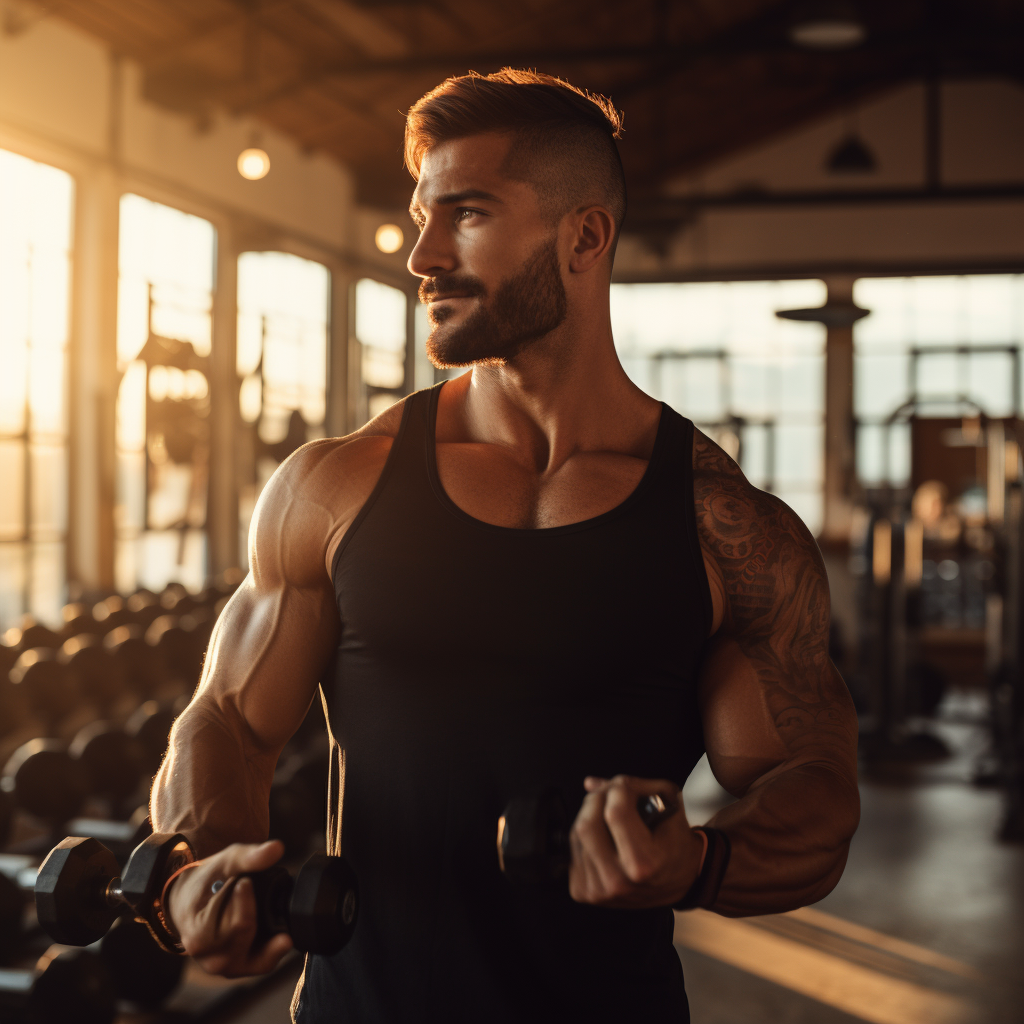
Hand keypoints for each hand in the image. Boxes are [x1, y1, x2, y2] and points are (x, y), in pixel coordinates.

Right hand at [164, 839, 292, 976]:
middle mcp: (211, 960)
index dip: (245, 901)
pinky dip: (273, 948)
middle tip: (248, 894)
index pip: (237, 924)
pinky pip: (263, 963)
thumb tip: (277, 848)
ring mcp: (226, 967)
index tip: (244, 883)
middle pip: (248, 937)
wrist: (191, 900)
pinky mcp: (240, 967)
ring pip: (259, 956)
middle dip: (254, 912)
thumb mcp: (225, 861)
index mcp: (199, 937)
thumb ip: (248, 857)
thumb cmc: (207, 881)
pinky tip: (283, 933)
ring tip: (264, 909)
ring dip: (267, 932)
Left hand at [568, 775, 704, 908]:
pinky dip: (584, 836)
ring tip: (609, 816)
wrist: (675, 882)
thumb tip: (590, 783)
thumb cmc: (674, 843)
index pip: (616, 813)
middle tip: (612, 794)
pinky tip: (602, 837)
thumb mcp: (670, 808)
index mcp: (644, 864)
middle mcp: (618, 882)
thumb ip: (637, 787)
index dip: (619, 789)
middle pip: (587, 825)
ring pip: (576, 834)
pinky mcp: (583, 891)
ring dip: (590, 815)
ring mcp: (598, 890)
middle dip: (598, 799)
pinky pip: (572, 850)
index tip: (627, 786)